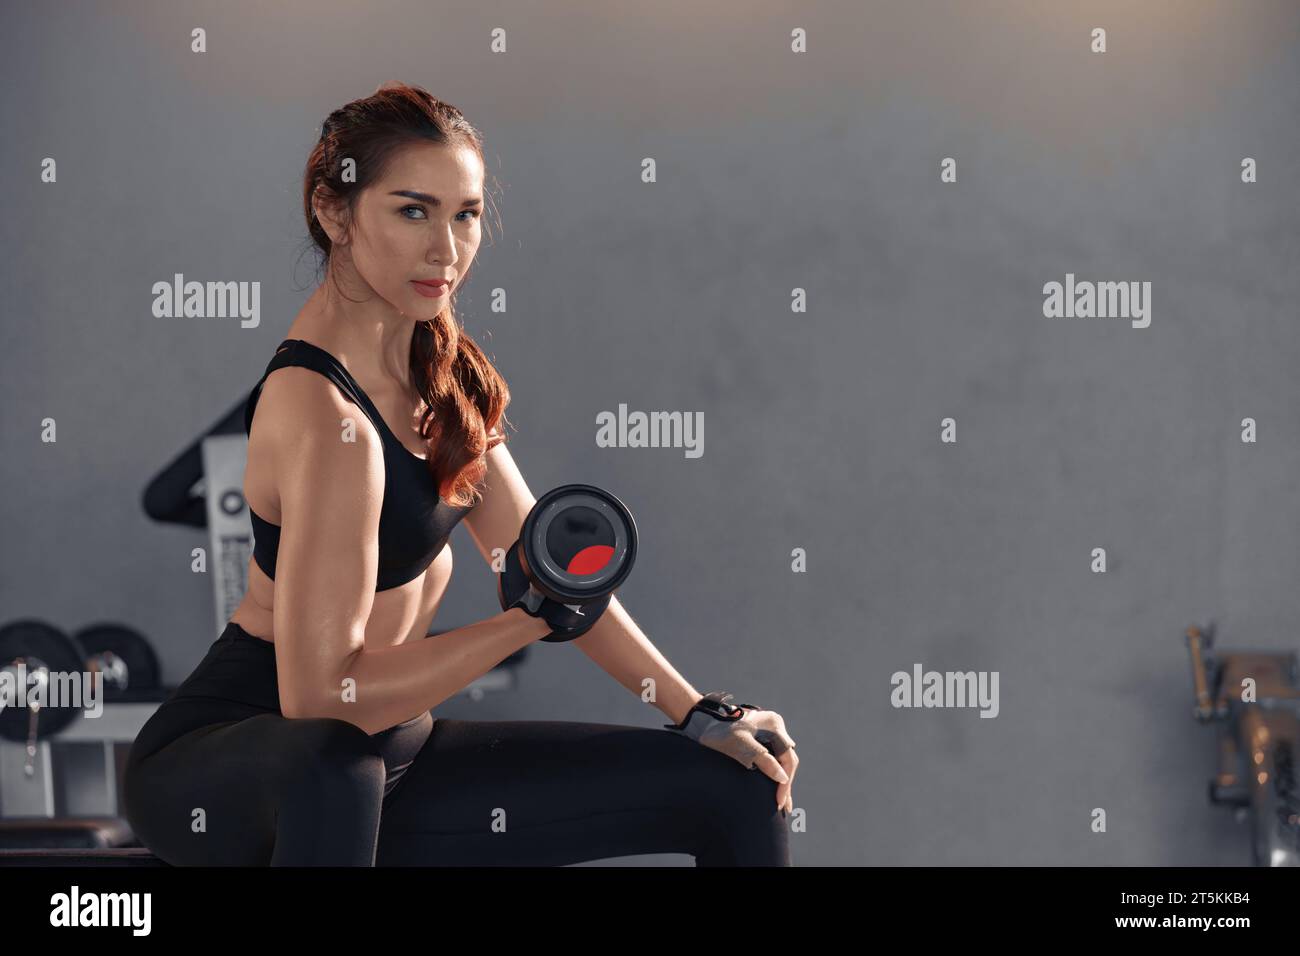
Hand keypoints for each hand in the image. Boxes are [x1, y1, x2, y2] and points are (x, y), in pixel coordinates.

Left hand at [669, 694, 798, 812]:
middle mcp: (775, 727)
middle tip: (783, 807)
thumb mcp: (740, 746)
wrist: (702, 724)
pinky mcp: (760, 739)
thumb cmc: (720, 733)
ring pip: (780, 761)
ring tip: (782, 803)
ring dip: (781, 781)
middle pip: (786, 760)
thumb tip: (783, 778)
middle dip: (785, 784)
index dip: (785, 782)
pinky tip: (774, 787)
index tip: (779, 801)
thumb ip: (763, 760)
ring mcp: (769, 732)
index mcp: (774, 725)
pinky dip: (773, 773)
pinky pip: (772, 758)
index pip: (788, 758)